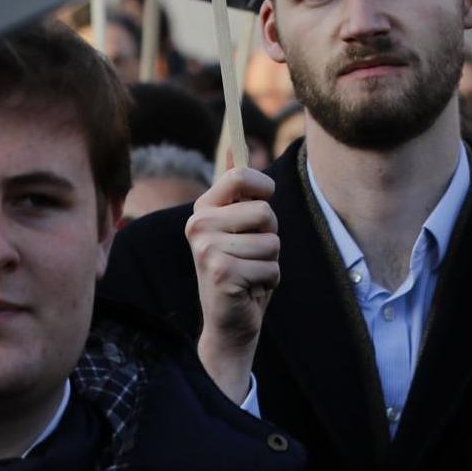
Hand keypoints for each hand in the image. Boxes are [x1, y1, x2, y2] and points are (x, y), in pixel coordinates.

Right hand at [188, 166, 277, 402]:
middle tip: (251, 254)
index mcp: (202, 209)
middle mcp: (198, 225)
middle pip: (265, 211)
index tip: (263, 202)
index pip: (240, 175)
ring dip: (271, 262)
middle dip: (271, 235)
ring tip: (250, 274)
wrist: (228, 325)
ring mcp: (207, 249)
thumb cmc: (240, 271)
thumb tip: (237, 145)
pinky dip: (270, 281)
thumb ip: (237, 190)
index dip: (263, 188)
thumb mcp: (238, 227)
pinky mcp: (222, 273)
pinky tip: (249, 291)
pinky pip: (272, 267)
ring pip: (272, 241)